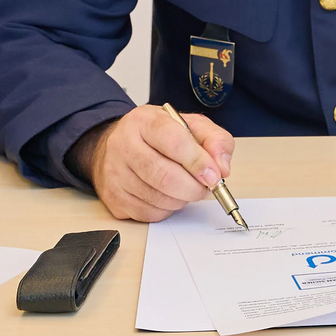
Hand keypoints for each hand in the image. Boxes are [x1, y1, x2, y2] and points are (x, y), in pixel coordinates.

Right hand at [76, 104, 234, 221]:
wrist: (121, 145)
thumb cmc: (160, 135)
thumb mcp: (191, 126)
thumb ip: (215, 140)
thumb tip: (222, 167)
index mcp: (144, 121)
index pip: (174, 142)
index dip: (198, 162)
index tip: (214, 175)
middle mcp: (123, 145)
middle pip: (164, 176)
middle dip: (193, 187)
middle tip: (205, 187)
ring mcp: (115, 173)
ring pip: (158, 198)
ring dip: (182, 199)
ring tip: (186, 187)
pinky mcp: (113, 197)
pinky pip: (149, 213)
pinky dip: (167, 209)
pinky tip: (167, 195)